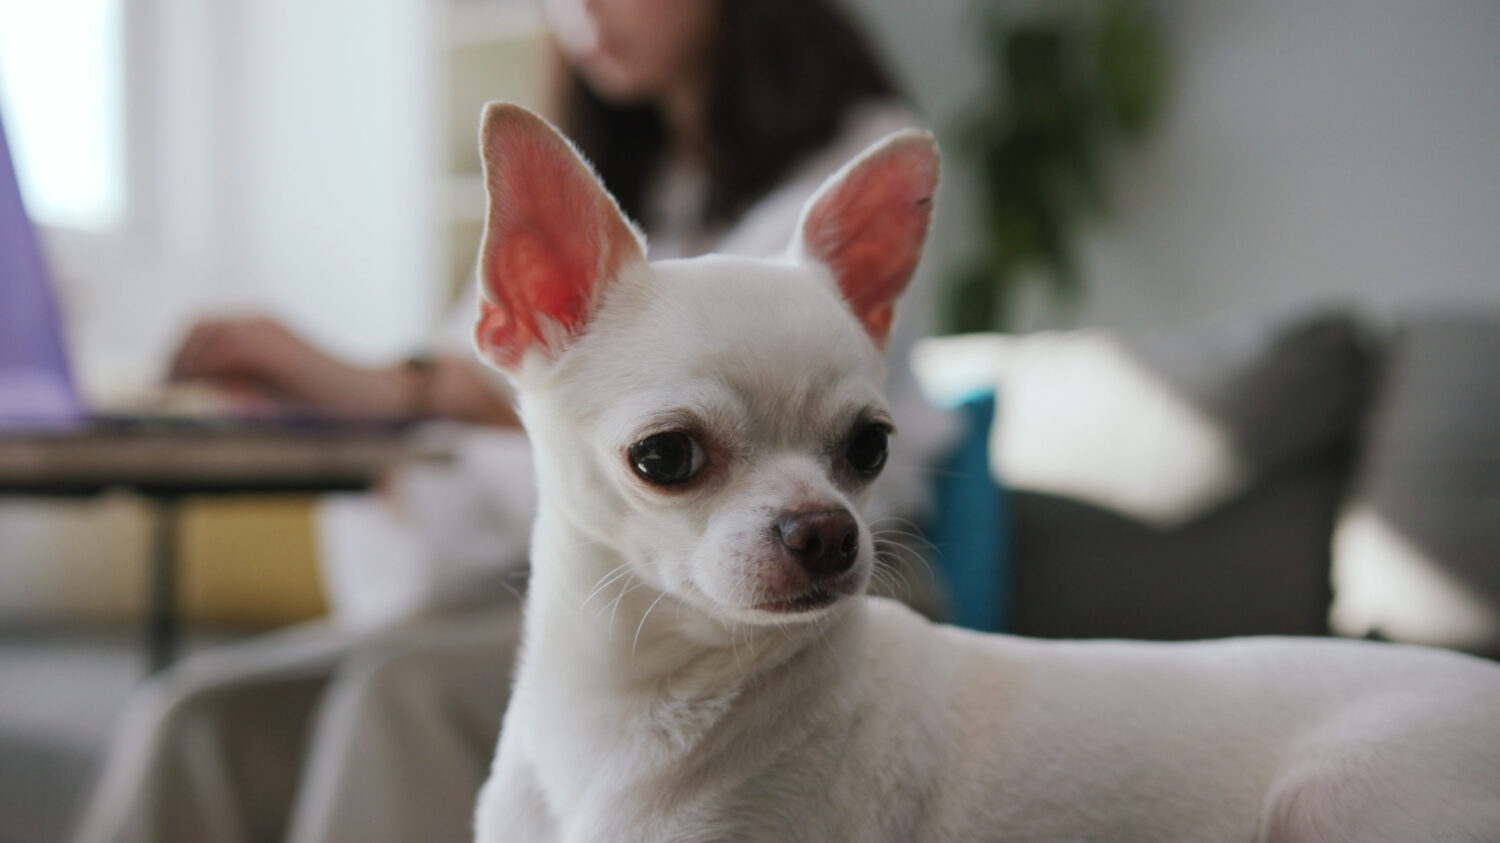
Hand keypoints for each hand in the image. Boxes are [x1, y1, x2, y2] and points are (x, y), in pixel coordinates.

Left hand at [168, 316, 406, 416]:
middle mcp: (261, 321)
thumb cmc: (325, 401)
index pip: (204, 328)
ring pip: (209, 334)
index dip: (182, 352)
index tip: (171, 383)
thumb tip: (197, 393)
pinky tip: (203, 392)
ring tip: (182, 395)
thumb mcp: (271, 388)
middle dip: (179, 357)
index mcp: (261, 327)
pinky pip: (227, 349)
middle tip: (169, 391)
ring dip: (190, 364)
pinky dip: (209, 369)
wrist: (370, 396)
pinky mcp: (276, 346)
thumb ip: (238, 383)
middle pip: (200, 326)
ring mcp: (270, 330)